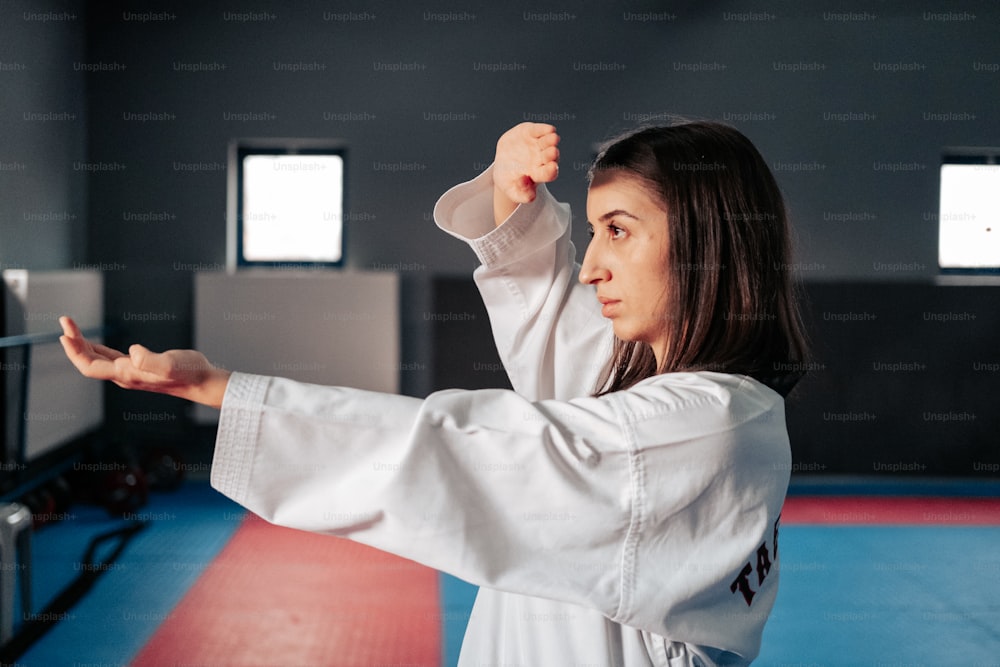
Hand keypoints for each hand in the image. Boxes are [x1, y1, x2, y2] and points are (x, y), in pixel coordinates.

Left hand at [59, 316, 231, 408]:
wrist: (202, 382)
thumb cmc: (189, 372)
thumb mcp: (169, 364)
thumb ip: (150, 360)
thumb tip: (133, 351)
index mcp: (127, 374)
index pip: (89, 366)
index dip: (74, 352)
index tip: (65, 334)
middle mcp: (124, 375)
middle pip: (88, 362)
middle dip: (74, 343)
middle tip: (66, 321)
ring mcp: (130, 372)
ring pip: (96, 360)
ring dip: (82, 345)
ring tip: (72, 329)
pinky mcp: (137, 367)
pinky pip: (108, 358)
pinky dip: (96, 348)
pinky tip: (92, 343)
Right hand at [493, 122, 559, 225]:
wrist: (502, 162)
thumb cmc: (509, 179)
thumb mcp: (511, 190)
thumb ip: (521, 195)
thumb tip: (529, 194)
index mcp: (539, 174)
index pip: (548, 174)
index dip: (550, 171)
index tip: (552, 169)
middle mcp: (542, 159)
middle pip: (550, 157)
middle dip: (551, 154)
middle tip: (553, 152)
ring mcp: (538, 145)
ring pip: (548, 142)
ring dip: (551, 140)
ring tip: (554, 138)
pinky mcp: (531, 133)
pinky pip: (539, 130)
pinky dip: (544, 129)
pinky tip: (549, 129)